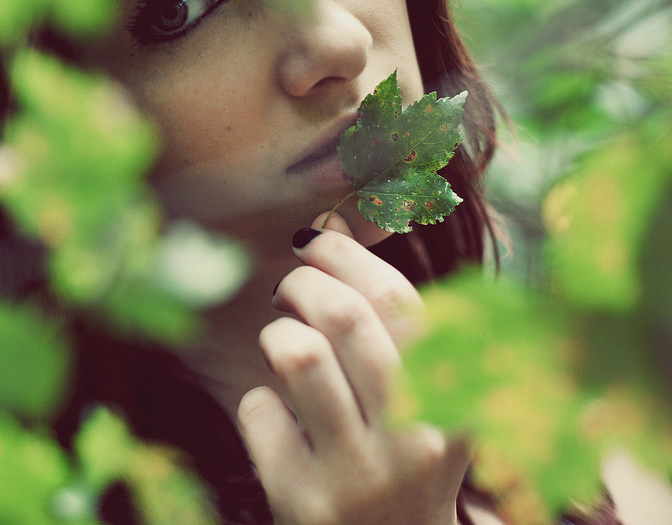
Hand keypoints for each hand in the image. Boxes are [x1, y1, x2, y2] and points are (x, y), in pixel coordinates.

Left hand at [237, 213, 467, 524]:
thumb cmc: (401, 461)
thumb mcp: (427, 400)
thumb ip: (396, 323)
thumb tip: (337, 218)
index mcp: (457, 401)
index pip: (399, 298)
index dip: (345, 253)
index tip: (314, 239)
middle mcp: (415, 439)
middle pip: (342, 314)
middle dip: (300, 283)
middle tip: (288, 292)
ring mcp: (359, 474)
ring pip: (296, 352)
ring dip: (277, 334)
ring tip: (282, 347)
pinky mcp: (303, 502)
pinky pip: (258, 409)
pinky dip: (259, 405)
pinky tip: (279, 424)